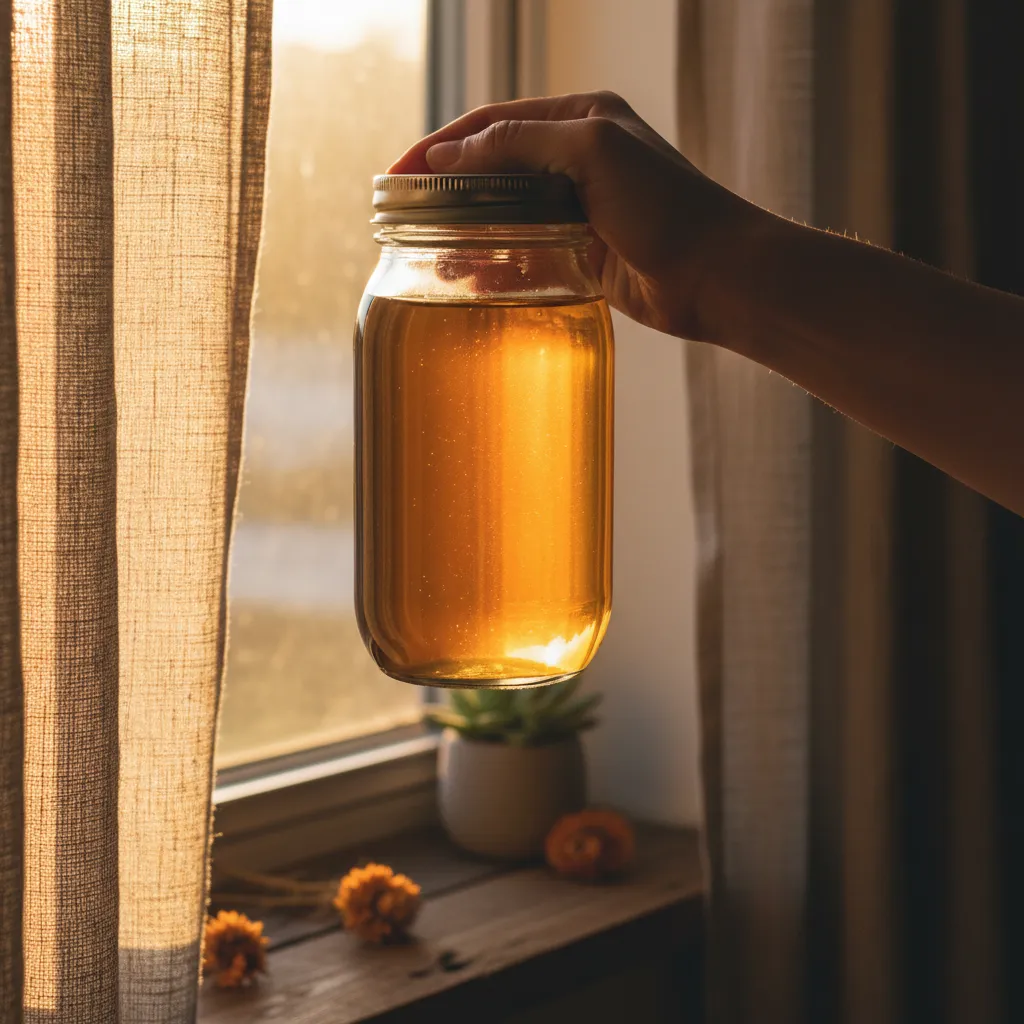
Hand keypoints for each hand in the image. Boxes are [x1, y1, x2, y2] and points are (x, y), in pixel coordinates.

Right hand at [388, 91, 761, 340]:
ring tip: (430, 250)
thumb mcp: (590, 151)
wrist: (716, 274)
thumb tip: (452, 153)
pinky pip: (528, 252)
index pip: (495, 123)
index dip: (443, 144)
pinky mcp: (585, 254)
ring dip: (468, 228)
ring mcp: (581, 209)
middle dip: (449, 188)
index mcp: (582, 119)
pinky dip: (497, 262)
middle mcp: (579, 159)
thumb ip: (520, 144)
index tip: (399, 172)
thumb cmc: (666, 205)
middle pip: (496, 167)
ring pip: (508, 213)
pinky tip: (471, 277)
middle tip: (403, 214)